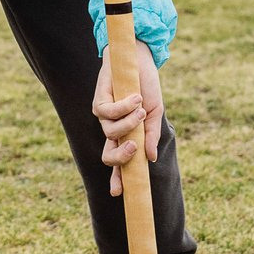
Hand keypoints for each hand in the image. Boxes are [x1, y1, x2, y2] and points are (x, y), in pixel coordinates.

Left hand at [93, 41, 162, 196]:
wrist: (138, 59)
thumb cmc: (147, 86)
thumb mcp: (155, 112)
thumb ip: (152, 135)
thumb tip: (150, 158)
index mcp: (127, 135)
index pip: (121, 162)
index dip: (119, 178)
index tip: (120, 194)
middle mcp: (113, 130)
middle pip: (108, 156)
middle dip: (120, 158)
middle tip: (134, 147)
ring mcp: (104, 117)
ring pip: (111, 133)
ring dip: (130, 122)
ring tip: (141, 108)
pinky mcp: (98, 102)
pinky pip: (108, 113)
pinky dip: (124, 108)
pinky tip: (135, 98)